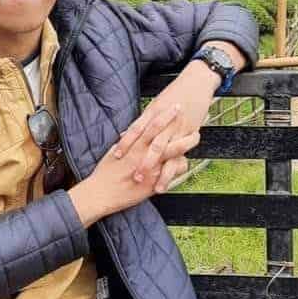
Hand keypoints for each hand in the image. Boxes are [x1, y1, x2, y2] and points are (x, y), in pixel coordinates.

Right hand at [69, 105, 193, 227]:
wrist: (100, 193)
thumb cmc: (104, 174)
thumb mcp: (113, 154)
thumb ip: (124, 145)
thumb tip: (127, 136)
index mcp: (133, 145)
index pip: (150, 124)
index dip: (163, 114)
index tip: (172, 105)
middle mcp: (142, 153)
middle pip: (163, 132)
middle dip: (175, 120)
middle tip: (187, 111)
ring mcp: (150, 167)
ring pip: (173, 150)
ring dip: (186, 142)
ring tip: (196, 135)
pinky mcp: (153, 181)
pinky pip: (172, 172)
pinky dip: (180, 167)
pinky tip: (184, 164)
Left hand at [112, 64, 218, 184]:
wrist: (196, 81)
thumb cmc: (175, 93)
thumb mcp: (156, 104)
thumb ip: (142, 121)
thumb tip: (124, 134)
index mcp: (152, 112)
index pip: (135, 129)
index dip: (125, 143)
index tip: (115, 156)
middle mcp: (163, 120)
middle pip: (149, 143)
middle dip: (141, 161)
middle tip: (134, 176)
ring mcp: (177, 127)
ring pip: (165, 150)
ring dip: (158, 168)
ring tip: (153, 184)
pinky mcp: (190, 131)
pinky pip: (182, 151)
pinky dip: (178, 164)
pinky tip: (173, 176)